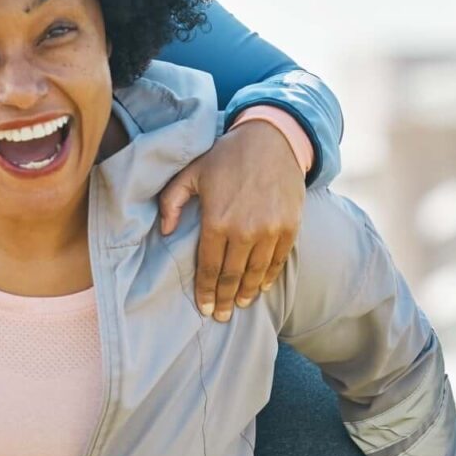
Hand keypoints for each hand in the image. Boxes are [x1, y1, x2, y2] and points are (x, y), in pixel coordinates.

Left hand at [157, 115, 309, 320]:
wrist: (271, 139)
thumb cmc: (227, 156)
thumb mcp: (191, 173)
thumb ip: (171, 202)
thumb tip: (166, 232)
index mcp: (217, 221)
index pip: (209, 267)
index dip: (205, 292)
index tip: (204, 308)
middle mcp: (244, 230)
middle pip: (232, 277)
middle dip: (225, 300)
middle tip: (222, 316)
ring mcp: (270, 230)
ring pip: (256, 273)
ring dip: (248, 293)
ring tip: (241, 305)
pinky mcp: (290, 227)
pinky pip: (278, 260)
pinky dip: (269, 277)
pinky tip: (262, 287)